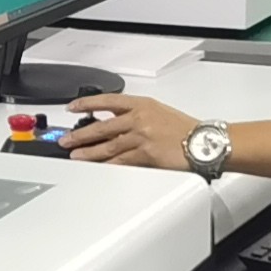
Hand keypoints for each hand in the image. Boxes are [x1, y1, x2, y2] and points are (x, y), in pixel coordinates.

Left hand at [62, 95, 197, 169]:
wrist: (205, 142)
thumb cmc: (187, 130)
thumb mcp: (160, 112)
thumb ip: (136, 115)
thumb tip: (115, 123)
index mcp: (142, 104)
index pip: (107, 101)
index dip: (87, 103)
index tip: (73, 107)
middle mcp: (139, 119)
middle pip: (102, 127)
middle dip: (80, 134)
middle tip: (65, 140)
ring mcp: (141, 137)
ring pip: (107, 146)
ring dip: (88, 152)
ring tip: (75, 156)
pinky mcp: (146, 156)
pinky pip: (121, 162)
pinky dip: (106, 166)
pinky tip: (96, 169)